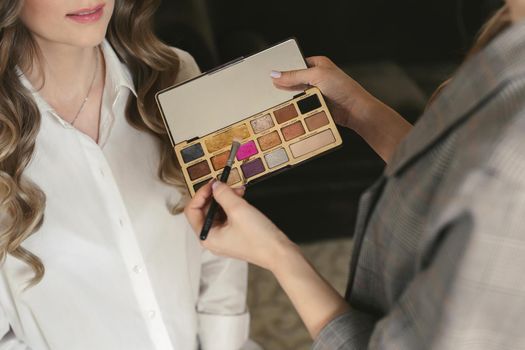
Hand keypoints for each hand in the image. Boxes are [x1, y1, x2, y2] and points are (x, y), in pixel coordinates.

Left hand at [184, 181, 295, 270]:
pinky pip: (227, 216)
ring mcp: (223, 237)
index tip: (212, 183)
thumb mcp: (238, 210)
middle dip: (215, 195)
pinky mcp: (234, 234)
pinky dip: (233, 205)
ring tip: (239, 191)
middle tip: (227, 184)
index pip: (192, 211)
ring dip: (226, 198)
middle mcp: (212, 238)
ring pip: (217, 211)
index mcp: (207, 236)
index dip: (200, 194)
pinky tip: (242, 198)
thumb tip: (215, 185)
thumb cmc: (259, 238)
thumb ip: (223, 194)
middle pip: (204, 210)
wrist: (279, 253)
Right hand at [273, 56, 411, 161]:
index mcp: (317, 64)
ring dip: (288, 98)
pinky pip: (300, 106)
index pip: (295, 63)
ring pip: (295, 94)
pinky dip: (294, 108)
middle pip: (293, 80)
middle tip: (267, 89)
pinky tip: (284, 109)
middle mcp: (316, 77)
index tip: (269, 74)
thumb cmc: (342, 88)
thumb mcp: (317, 76)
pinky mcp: (315, 105)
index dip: (283, 68)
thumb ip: (295, 75)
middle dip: (283, 85)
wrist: (355, 111)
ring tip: (272, 100)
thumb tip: (275, 74)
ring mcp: (315, 92)